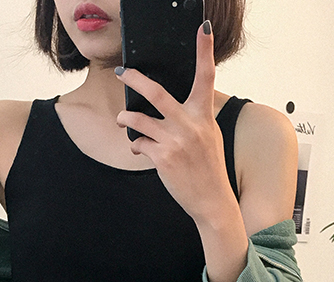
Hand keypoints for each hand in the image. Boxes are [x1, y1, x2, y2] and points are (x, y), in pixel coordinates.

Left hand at [115, 21, 237, 226]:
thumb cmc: (209, 169)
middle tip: (122, 72)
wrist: (212, 200)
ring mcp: (175, 141)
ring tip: (122, 119)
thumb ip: (194, 119)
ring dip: (125, 117)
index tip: (203, 28)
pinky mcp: (162, 157)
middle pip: (157, 93)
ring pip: (138, 119)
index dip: (205, 51)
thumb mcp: (210, 137)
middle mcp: (190, 125)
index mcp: (204, 115)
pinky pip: (139, 143)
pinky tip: (139, 150)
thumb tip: (173, 108)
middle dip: (135, 79)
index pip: (206, 76)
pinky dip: (135, 145)